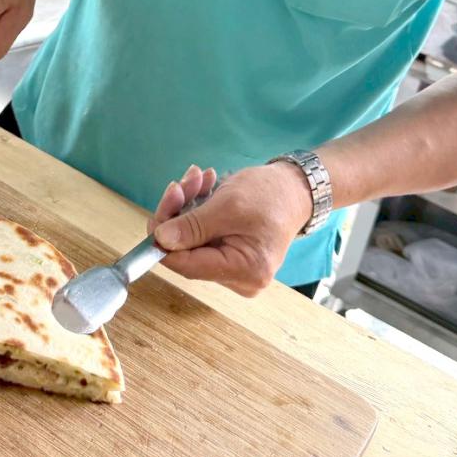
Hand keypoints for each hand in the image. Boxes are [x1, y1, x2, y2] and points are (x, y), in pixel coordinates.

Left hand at [148, 162, 312, 296]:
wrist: (296, 187)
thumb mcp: (228, 205)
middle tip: (182, 183)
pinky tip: (207, 187)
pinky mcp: (232, 256)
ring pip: (193, 241)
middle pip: (187, 252)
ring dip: (189, 206)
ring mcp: (235, 269)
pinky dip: (200, 211)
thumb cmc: (269, 194)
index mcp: (243, 270)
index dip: (165, 240)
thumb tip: (160, 241)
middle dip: (180, 213)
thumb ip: (192, 226)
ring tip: (199, 178)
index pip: (186, 265)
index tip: (159, 210)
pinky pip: (204, 237)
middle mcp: (239, 279)